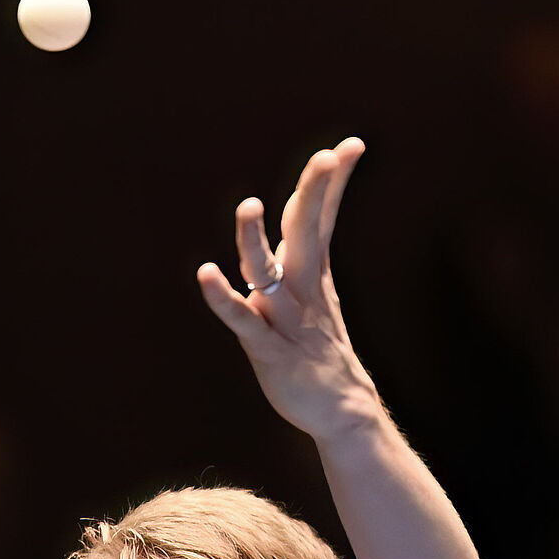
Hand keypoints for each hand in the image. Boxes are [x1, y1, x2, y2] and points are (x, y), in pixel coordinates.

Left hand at [197, 137, 380, 441]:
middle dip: (315, 192)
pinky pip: (242, 320)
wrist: (342, 413)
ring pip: (268, 271)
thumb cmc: (322, 351)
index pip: (323, 218)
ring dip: (255, 241)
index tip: (351, 146)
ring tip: (248, 207)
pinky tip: (206, 274)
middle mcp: (302, 289)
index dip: (333, 183)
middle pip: (307, 232)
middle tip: (328, 156)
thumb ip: (307, 253)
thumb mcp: (319, 294)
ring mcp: (285, 319)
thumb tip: (301, 213)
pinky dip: (223, 298)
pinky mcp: (267, 350)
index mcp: (313, 274)